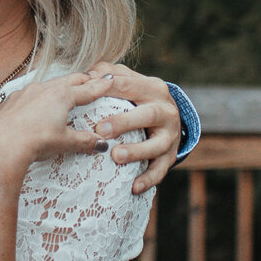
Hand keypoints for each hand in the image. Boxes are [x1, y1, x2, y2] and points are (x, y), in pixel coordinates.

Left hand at [0, 71, 123, 181]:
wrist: (1, 144)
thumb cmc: (35, 141)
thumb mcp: (65, 142)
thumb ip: (85, 140)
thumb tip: (101, 143)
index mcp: (62, 96)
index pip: (87, 90)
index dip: (100, 86)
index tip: (110, 79)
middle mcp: (44, 88)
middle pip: (69, 81)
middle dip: (82, 80)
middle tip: (91, 78)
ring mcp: (25, 92)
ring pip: (47, 85)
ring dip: (58, 86)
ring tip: (64, 89)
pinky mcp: (10, 100)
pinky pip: (28, 93)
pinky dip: (38, 95)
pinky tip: (36, 102)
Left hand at [91, 64, 181, 194]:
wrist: (168, 117)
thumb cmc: (137, 97)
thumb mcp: (128, 80)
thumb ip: (108, 73)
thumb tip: (88, 74)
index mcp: (153, 88)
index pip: (130, 85)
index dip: (110, 88)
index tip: (89, 95)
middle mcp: (166, 110)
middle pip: (148, 114)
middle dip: (125, 122)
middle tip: (100, 129)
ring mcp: (171, 134)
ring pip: (157, 144)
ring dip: (137, 151)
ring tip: (116, 156)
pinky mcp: (171, 155)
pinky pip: (161, 169)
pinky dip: (148, 179)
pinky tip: (134, 187)